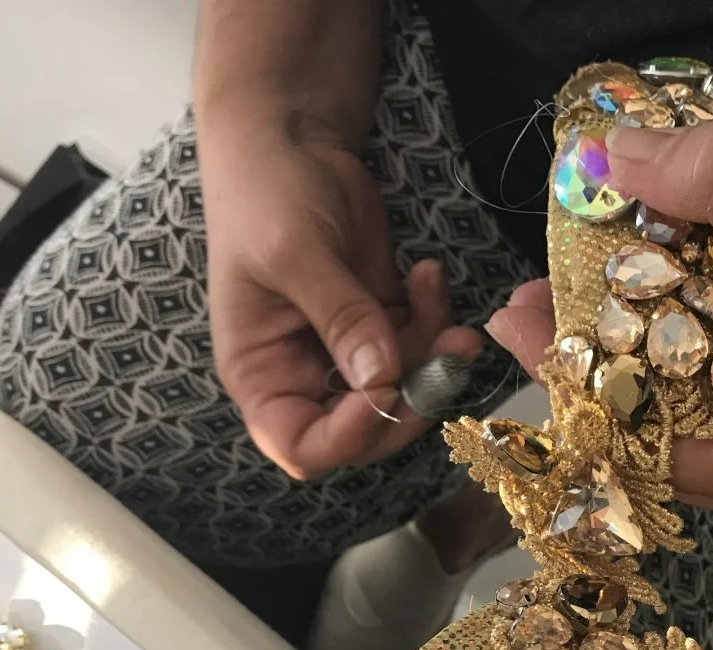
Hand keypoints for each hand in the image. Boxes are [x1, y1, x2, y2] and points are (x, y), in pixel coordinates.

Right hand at [199, 121, 480, 479]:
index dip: (350, 436)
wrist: (291, 140)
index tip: (387, 391)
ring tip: (448, 311)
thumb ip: (342, 319)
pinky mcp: (381, 325)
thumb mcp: (296, 253)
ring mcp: (347, 353)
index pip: (303, 446)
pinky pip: (420, 347)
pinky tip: (428, 276)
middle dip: (412, 399)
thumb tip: (383, 380)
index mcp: (263, 376)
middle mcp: (304, 377)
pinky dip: (434, 321)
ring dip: (435, 358)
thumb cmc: (265, 194)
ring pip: (405, 390)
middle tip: (449, 359)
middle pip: (366, 431)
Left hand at [486, 119, 712, 539]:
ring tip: (590, 296)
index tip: (521, 322)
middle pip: (658, 437)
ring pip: (702, 423)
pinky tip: (678, 308)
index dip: (569, 381)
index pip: (634, 445)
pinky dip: (704, 360)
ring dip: (645, 358)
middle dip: (595, 364)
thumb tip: (620, 154)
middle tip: (541, 300)